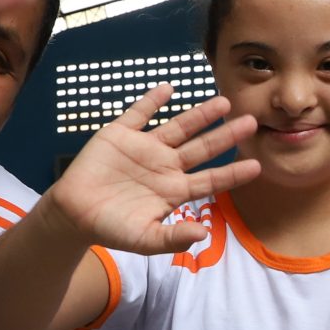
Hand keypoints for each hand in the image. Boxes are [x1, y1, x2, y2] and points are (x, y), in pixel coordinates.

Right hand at [46, 85, 260, 255]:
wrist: (73, 214)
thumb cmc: (111, 229)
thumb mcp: (144, 240)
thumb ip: (173, 238)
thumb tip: (203, 234)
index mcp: (174, 190)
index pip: (210, 180)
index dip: (232, 173)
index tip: (257, 166)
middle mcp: (166, 165)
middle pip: (202, 147)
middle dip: (226, 136)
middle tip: (251, 122)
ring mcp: (145, 148)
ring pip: (178, 127)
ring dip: (199, 114)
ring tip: (222, 102)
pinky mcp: (121, 134)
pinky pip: (139, 113)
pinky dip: (152, 101)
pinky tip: (169, 89)